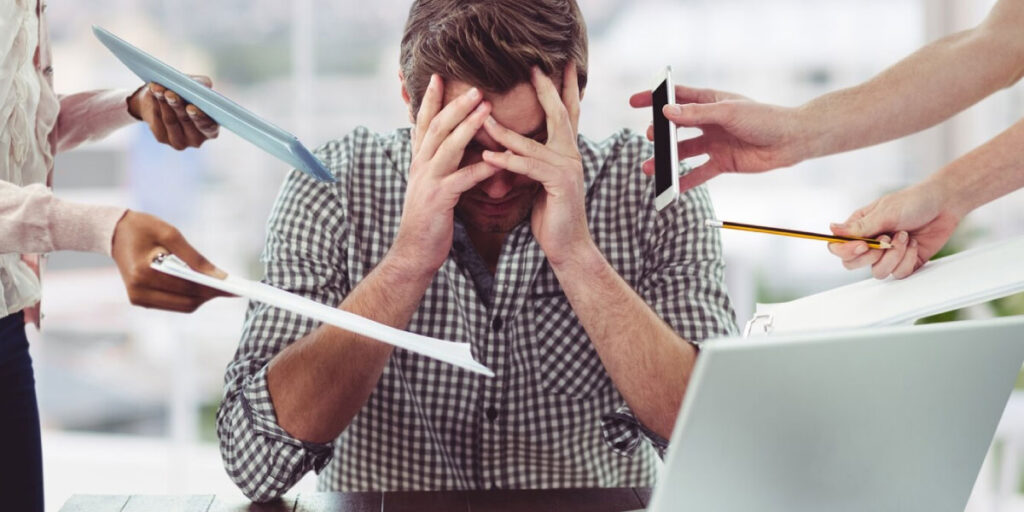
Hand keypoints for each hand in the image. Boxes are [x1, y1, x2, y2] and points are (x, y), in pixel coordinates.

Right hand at [111, 211, 229, 311]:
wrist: (114, 233)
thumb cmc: (143, 228)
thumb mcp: (171, 234)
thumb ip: (196, 258)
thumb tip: (220, 276)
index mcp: (144, 273)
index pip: (187, 287)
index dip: (213, 289)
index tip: (234, 288)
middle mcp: (139, 291)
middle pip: (187, 302)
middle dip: (210, 295)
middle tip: (231, 288)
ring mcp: (138, 298)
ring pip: (182, 306)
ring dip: (202, 297)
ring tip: (220, 286)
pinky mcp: (140, 300)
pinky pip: (173, 304)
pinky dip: (189, 296)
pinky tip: (202, 286)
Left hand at [128, 76, 219, 149]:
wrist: (164, 100)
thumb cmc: (187, 93)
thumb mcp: (197, 86)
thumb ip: (204, 85)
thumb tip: (204, 85)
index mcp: (211, 129)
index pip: (209, 127)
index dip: (200, 117)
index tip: (191, 107)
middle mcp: (197, 139)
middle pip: (186, 121)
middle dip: (177, 106)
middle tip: (170, 94)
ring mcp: (179, 141)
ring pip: (170, 120)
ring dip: (163, 102)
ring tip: (158, 88)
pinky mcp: (162, 138)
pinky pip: (158, 120)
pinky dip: (155, 103)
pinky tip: (154, 92)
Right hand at [391, 74, 498, 274]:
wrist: (414, 253)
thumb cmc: (428, 221)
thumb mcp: (430, 187)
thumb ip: (439, 166)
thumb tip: (452, 148)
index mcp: (419, 161)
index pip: (423, 124)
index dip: (430, 100)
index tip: (439, 77)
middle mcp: (420, 166)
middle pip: (437, 127)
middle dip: (455, 104)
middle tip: (475, 86)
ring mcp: (427, 182)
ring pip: (448, 146)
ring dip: (468, 125)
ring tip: (487, 108)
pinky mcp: (439, 200)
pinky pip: (463, 179)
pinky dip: (482, 168)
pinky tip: (499, 160)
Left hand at [481, 64, 590, 265]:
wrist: (567, 246)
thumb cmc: (551, 215)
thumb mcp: (540, 182)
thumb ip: (532, 161)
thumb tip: (513, 146)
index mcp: (567, 152)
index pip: (566, 113)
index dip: (562, 89)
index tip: (557, 66)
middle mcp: (572, 155)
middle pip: (559, 115)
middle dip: (546, 90)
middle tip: (534, 67)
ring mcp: (568, 168)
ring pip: (532, 143)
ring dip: (504, 131)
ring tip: (483, 117)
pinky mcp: (559, 184)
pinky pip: (528, 167)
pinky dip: (507, 161)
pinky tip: (488, 156)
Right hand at [629, 85, 807, 191]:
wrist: (790, 141)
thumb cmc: (764, 118)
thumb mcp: (728, 112)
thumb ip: (696, 114)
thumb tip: (667, 112)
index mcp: (711, 101)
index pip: (677, 97)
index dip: (655, 98)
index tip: (634, 102)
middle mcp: (710, 122)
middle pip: (677, 127)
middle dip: (660, 133)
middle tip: (651, 137)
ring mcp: (715, 143)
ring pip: (684, 152)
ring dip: (667, 160)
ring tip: (650, 167)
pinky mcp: (722, 162)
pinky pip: (699, 173)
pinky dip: (685, 181)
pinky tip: (671, 187)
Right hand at [827, 180, 961, 278]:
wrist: (945, 205)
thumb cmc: (914, 201)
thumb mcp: (885, 212)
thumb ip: (859, 226)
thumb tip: (831, 229)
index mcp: (859, 228)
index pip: (838, 247)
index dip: (847, 251)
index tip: (864, 245)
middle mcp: (870, 243)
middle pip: (852, 264)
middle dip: (872, 256)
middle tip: (886, 240)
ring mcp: (886, 255)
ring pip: (877, 272)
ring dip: (894, 255)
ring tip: (905, 237)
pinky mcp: (904, 262)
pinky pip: (898, 273)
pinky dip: (908, 259)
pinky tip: (913, 243)